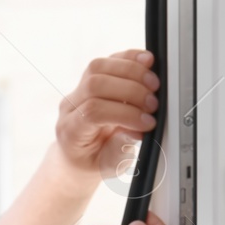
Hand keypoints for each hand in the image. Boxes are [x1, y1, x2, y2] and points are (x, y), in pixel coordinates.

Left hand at [54, 50, 160, 176]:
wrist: (77, 156)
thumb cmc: (92, 162)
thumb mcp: (108, 165)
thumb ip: (120, 149)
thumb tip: (137, 130)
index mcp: (71, 131)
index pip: (93, 112)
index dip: (125, 114)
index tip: (148, 123)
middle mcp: (71, 106)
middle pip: (95, 84)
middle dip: (131, 91)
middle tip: (153, 104)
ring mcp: (78, 90)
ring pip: (98, 67)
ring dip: (132, 72)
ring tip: (153, 86)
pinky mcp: (91, 78)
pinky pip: (107, 61)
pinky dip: (129, 58)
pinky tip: (147, 63)